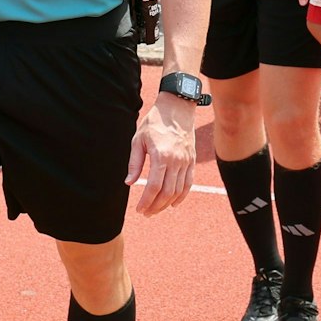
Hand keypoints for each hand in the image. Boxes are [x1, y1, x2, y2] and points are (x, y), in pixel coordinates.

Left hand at [127, 98, 193, 213]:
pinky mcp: (191, 160)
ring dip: (167, 204)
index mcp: (161, 156)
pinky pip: (188, 183)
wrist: (177, 107)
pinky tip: (172, 204)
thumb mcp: (138, 140)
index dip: (146, 201)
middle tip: (146, 213)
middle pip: (167, 192)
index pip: (154, 186)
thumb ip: (135, 163)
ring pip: (178, 191)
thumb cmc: (154, 122)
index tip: (139, 209)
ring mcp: (186, 161)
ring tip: (155, 210)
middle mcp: (176, 161)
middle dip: (155, 206)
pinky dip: (182, 196)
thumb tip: (129, 183)